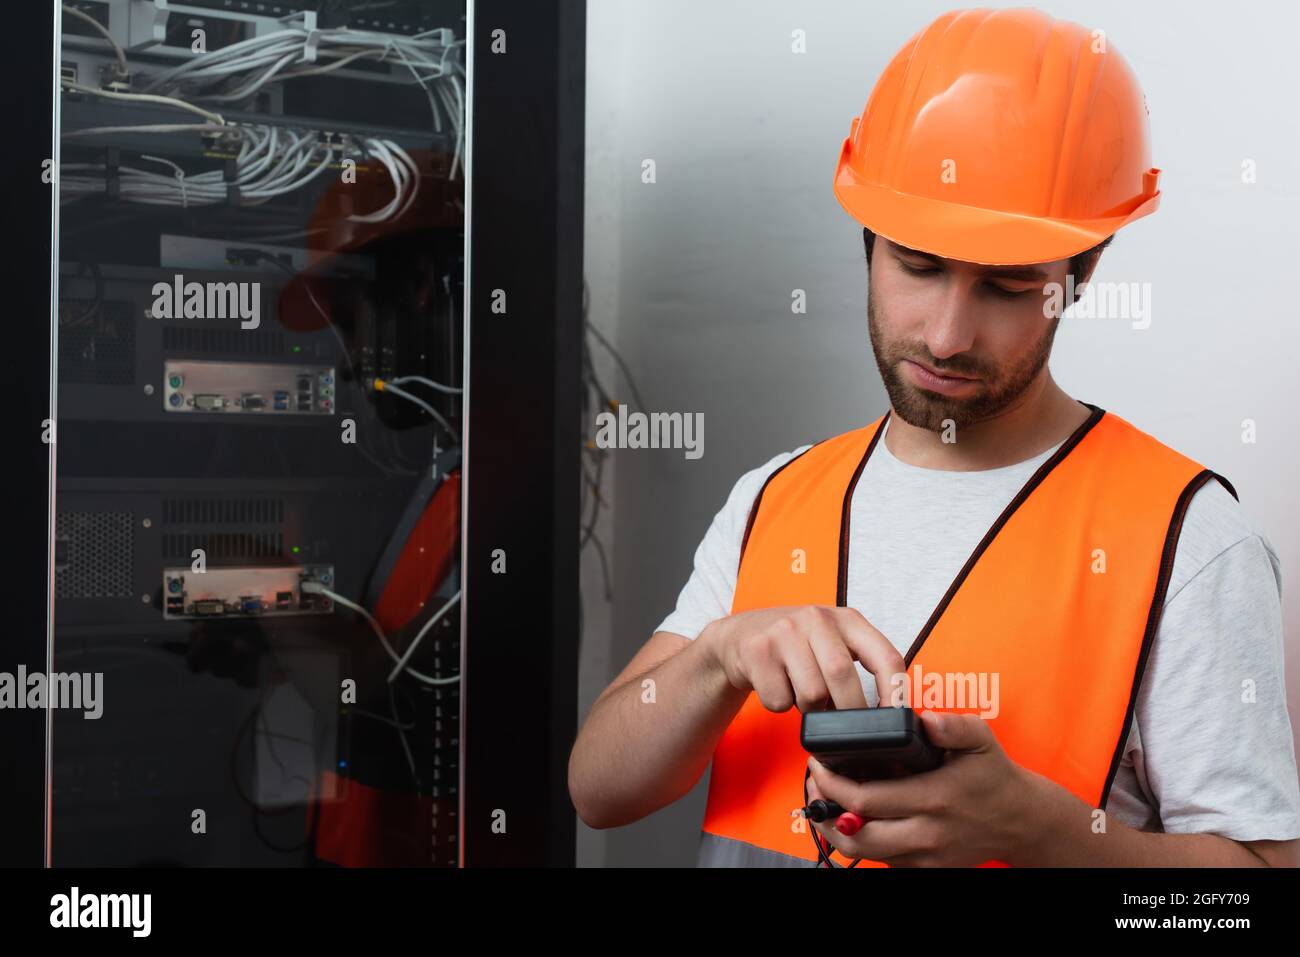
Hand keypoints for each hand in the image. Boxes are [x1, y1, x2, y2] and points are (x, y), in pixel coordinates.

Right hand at [698, 605, 904, 712]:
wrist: (740, 635)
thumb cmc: (797, 646)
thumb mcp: (833, 643)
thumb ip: (859, 668)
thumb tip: (884, 715)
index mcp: (847, 620)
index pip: (886, 656)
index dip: (895, 692)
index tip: (895, 719)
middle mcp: (816, 618)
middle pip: (843, 677)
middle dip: (848, 711)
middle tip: (844, 725)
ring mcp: (784, 632)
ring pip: (812, 694)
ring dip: (809, 708)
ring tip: (801, 693)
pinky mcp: (757, 650)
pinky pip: (779, 700)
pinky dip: (780, 705)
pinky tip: (777, 686)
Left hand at [806, 710, 1049, 865]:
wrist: (1023, 821)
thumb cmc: (995, 777)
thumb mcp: (980, 739)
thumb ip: (951, 725)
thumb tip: (924, 719)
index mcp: (934, 797)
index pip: (865, 799)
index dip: (831, 784)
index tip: (819, 765)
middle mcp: (927, 832)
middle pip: (855, 833)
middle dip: (823, 809)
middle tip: (813, 785)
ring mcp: (925, 855)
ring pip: (863, 854)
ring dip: (834, 831)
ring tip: (822, 804)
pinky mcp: (926, 868)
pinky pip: (881, 861)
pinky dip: (861, 842)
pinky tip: (853, 819)